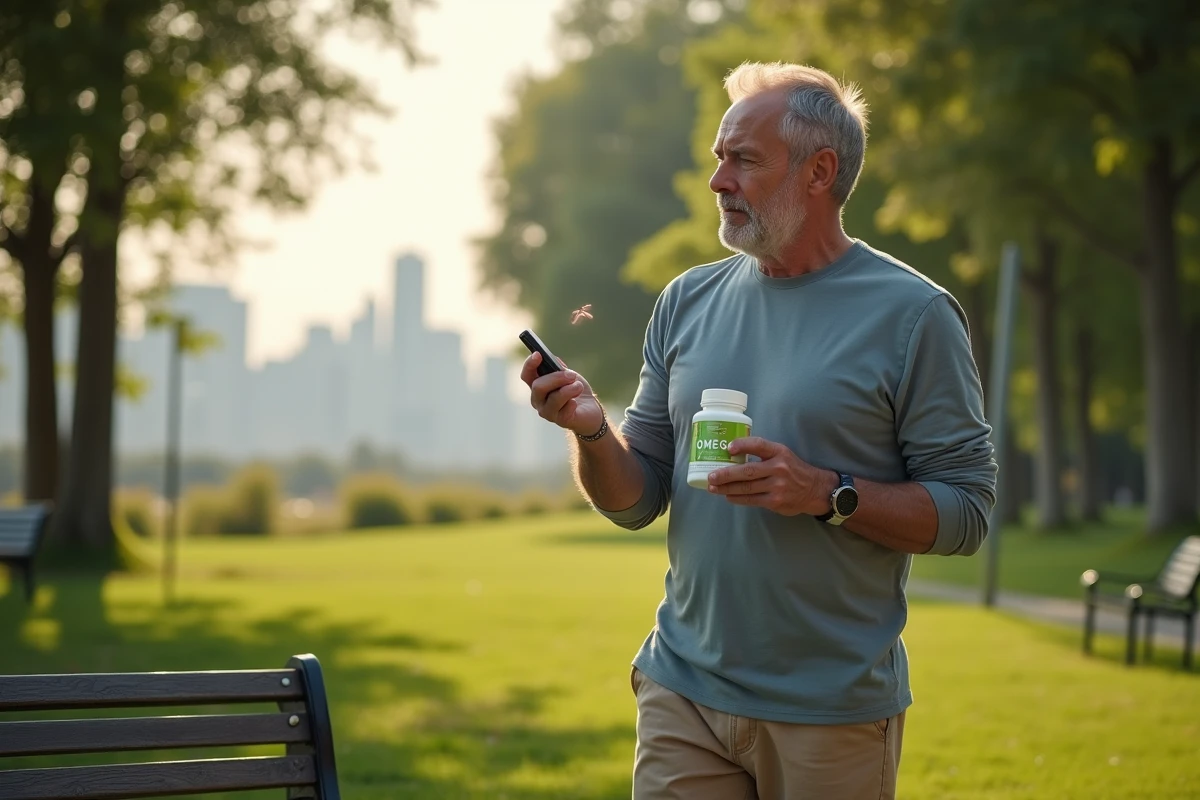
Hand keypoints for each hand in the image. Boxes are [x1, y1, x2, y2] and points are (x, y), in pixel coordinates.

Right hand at [520, 352, 604, 436]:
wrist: (591, 410)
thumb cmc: (576, 390)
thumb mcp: (568, 375)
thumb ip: (559, 368)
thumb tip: (554, 360)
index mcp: (537, 386)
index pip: (527, 375)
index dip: (529, 364)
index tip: (538, 354)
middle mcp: (538, 400)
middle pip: (538, 386)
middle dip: (556, 378)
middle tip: (571, 375)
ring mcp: (548, 412)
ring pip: (553, 399)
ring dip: (568, 390)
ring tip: (578, 386)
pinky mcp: (561, 421)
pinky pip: (564, 411)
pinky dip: (572, 403)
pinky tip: (576, 403)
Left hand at [706, 437, 836, 516]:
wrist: (815, 489)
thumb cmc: (793, 469)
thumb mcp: (782, 454)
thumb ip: (763, 453)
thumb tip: (731, 453)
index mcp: (779, 452)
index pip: (758, 445)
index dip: (742, 445)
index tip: (728, 448)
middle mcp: (779, 468)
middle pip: (747, 471)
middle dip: (726, 474)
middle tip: (711, 476)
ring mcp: (777, 486)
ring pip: (746, 487)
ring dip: (727, 488)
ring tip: (713, 487)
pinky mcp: (776, 501)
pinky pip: (752, 500)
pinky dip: (737, 498)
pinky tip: (727, 496)